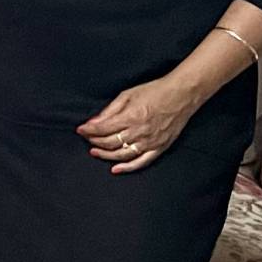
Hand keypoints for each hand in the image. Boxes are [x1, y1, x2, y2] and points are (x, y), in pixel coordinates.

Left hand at [78, 76, 199, 174]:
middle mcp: (139, 132)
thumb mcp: (128, 95)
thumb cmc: (155, 91)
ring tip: (94, 152)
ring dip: (105, 155)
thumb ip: (110, 110)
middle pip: (110, 142)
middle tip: (87, 139)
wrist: (182, 95)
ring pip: (122, 154)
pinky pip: (141, 162)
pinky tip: (115, 169)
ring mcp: (150, 142)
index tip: (80, 130)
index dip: (88, 130)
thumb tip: (93, 122)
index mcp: (131, 117)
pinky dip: (127, 167)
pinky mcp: (159, 148)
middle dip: (94, 141)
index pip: (102, 129)